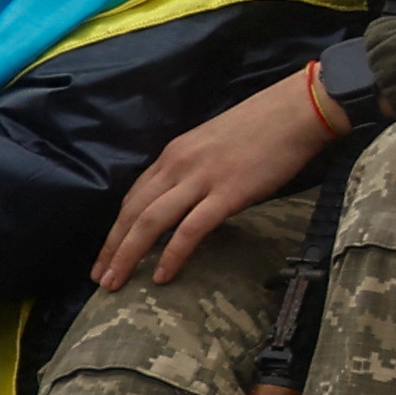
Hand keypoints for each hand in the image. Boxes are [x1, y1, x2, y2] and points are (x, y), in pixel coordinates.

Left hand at [98, 70, 332, 289]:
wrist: (295, 111)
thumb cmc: (263, 127)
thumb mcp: (213, 145)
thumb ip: (195, 171)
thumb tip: (189, 200)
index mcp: (174, 154)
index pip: (134, 196)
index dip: (116, 229)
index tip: (106, 254)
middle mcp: (178, 166)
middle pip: (133, 212)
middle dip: (111, 248)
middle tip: (100, 278)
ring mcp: (201, 179)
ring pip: (151, 222)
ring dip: (128, 255)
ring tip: (116, 283)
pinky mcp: (227, 193)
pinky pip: (190, 229)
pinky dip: (172, 254)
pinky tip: (162, 276)